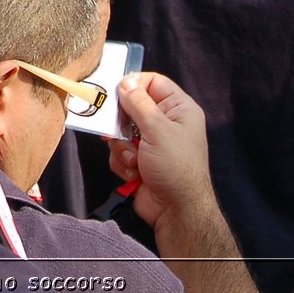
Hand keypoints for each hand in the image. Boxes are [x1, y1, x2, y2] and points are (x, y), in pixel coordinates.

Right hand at [106, 72, 216, 230]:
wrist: (176, 211)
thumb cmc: (174, 166)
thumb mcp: (157, 129)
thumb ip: (138, 103)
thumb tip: (125, 81)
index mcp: (178, 109)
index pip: (153, 82)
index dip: (134, 84)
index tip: (115, 91)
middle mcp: (165, 123)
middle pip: (132, 107)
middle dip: (122, 123)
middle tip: (116, 130)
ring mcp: (151, 142)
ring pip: (121, 131)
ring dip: (122, 147)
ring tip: (134, 160)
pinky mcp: (139, 160)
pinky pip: (120, 151)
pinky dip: (123, 162)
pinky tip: (134, 173)